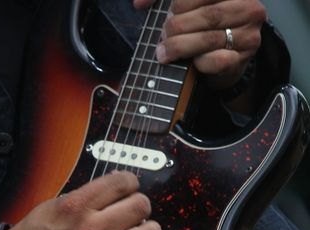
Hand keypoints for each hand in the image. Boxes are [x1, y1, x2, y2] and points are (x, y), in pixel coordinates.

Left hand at [134, 0, 266, 88]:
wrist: (223, 63)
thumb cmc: (202, 29)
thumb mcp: (188, 7)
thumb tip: (139, 3)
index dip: (178, 1)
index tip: (166, 12)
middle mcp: (248, 7)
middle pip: (207, 14)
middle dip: (178, 26)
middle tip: (163, 35)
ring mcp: (249, 35)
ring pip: (209, 38)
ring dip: (181, 47)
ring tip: (164, 51)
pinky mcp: (242, 59)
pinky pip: (216, 60)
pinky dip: (198, 62)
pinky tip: (191, 62)